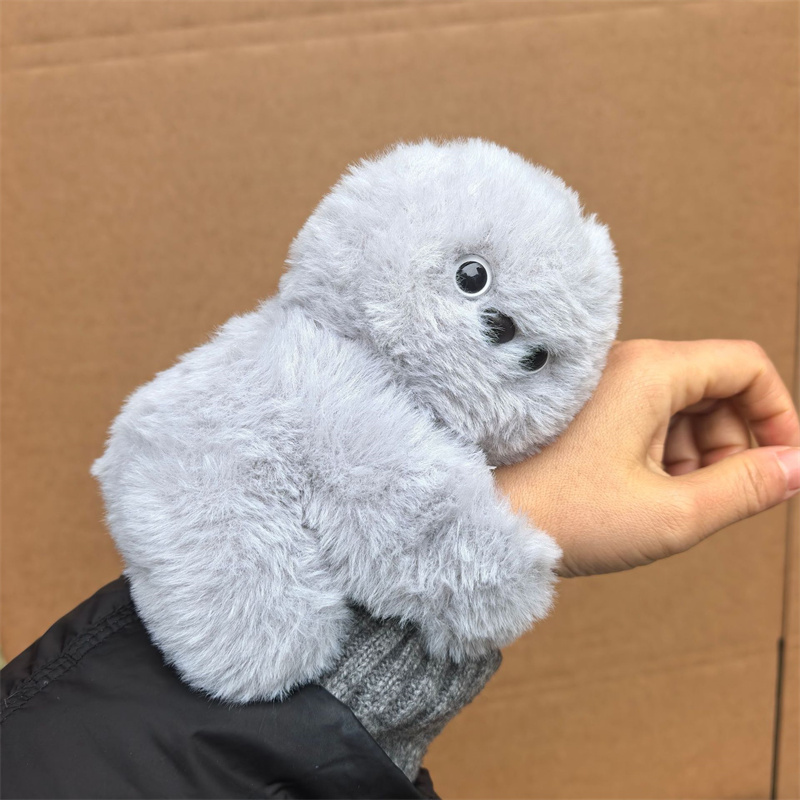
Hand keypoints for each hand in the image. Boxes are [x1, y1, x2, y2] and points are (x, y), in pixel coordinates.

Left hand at [495, 340, 799, 577]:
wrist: (482, 518)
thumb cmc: (564, 514)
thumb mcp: (672, 513)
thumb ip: (748, 488)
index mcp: (650, 370)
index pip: (746, 365)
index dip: (778, 414)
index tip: (782, 467)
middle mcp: (625, 364)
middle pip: (715, 387)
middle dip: (733, 443)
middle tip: (718, 498)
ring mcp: (602, 384)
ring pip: (681, 406)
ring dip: (697, 454)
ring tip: (669, 501)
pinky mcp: (586, 407)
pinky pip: (646, 418)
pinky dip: (661, 453)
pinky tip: (641, 492)